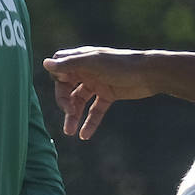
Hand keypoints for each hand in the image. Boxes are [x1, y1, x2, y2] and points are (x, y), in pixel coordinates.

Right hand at [42, 47, 156, 139]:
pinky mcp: (108, 95)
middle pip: (67, 89)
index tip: (63, 90)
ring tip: (70, 132)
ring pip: (80, 102)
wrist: (150, 73)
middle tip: (69, 114)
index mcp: (82, 60)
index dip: (57, 82)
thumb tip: (45, 63)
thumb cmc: (122, 64)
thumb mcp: (94, 63)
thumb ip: (70, 64)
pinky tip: (85, 135)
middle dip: (65, 103)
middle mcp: (87, 71)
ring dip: (74, 116)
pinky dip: (90, 122)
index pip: (59, 70)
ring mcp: (98, 84)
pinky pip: (95, 111)